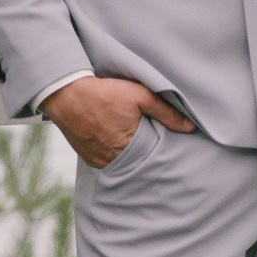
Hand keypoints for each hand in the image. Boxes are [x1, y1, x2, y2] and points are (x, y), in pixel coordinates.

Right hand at [39, 76, 195, 171]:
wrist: (65, 94)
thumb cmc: (104, 93)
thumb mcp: (140, 96)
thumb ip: (166, 112)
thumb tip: (191, 127)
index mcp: (129, 148)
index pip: (152, 158)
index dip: (159, 151)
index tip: (165, 147)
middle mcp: (112, 160)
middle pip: (136, 163)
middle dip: (144, 156)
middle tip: (149, 145)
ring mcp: (98, 160)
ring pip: (120, 163)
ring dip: (127, 156)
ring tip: (131, 143)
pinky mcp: (87, 158)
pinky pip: (105, 161)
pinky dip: (112, 154)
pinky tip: (114, 142)